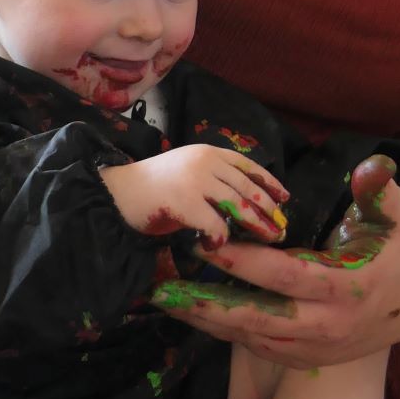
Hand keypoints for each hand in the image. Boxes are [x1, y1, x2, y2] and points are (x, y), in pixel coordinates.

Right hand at [101, 143, 288, 247]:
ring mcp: (196, 181)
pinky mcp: (185, 203)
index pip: (247, 165)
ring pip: (238, 206)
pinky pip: (215, 225)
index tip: (284, 197)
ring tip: (267, 240)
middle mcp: (205, 162)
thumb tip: (246, 205)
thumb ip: (214, 182)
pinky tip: (213, 246)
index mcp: (207, 152)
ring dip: (256, 226)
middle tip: (281, 228)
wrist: (115, 193)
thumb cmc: (151, 188)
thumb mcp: (187, 174)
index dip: (268, 182)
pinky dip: (219, 239)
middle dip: (268, 210)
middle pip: (247, 187)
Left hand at [154, 155, 399, 368]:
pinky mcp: (306, 359)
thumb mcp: (399, 216)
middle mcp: (328, 327)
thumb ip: (380, 191)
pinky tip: (196, 315)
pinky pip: (258, 348)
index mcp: (347, 289)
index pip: (287, 277)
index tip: (210, 244)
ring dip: (208, 321)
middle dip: (209, 305)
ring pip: (252, 338)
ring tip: (168, 300)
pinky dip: (225, 332)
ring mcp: (316, 349)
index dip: (247, 262)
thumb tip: (372, 165)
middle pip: (258, 319)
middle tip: (166, 288)